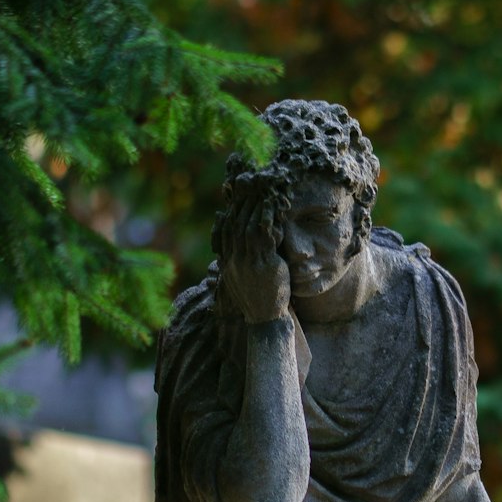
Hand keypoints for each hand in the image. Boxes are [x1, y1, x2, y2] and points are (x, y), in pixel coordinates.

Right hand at [214, 178, 290, 323]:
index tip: (239, 191)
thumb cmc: (260, 298)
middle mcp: (235, 260)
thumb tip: (228, 236)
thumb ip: (237, 256)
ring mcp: (249, 263)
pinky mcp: (265, 265)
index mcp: (229, 262)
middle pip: (236, 222)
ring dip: (256, 204)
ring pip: (249, 226)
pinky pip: (265, 236)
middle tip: (251, 181)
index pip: (227, 228)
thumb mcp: (243, 276)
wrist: (266, 320)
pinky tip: (275, 206)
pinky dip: (269, 219)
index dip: (233, 207)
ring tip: (264, 187)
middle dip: (243, 200)